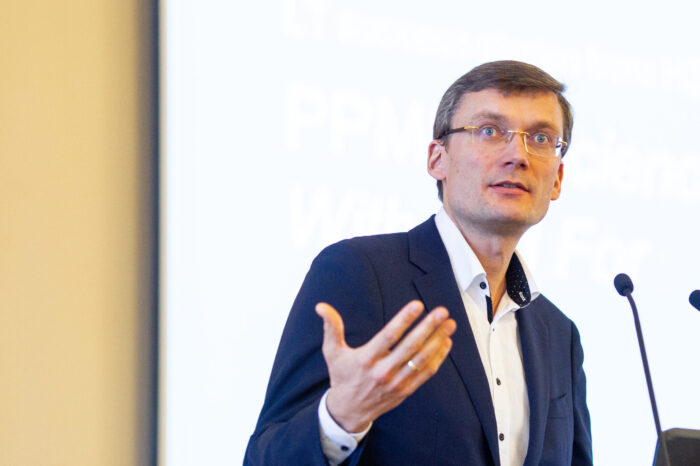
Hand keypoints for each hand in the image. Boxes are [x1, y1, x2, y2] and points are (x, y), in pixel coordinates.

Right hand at [315, 300, 455, 432]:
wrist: (348, 411)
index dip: (404, 320)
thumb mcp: (332, 352)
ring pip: (422, 359)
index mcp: (366, 359)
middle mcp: (383, 371)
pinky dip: (438, 358)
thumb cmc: (341, 376)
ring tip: (450, 324)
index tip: (417, 305)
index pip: (389, 336)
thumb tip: (321, 306)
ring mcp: (397, 382)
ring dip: (438, 340)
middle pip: (410, 346)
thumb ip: (331, 327)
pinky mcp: (406, 391)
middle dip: (428, 327)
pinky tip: (446, 343)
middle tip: (442, 312)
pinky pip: (426, 373)